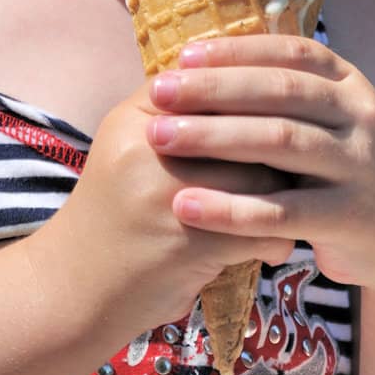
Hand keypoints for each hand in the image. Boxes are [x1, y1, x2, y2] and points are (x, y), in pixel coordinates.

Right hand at [39, 78, 297, 337]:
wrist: (73, 289)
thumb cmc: (112, 216)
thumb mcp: (129, 151)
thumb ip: (178, 118)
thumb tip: (250, 88)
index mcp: (135, 118)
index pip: (209, 86)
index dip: (249, 97)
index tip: (279, 112)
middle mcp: (149, 148)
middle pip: (243, 127)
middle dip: (274, 145)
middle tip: (302, 156)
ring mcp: (168, 194)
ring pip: (258, 176)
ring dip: (282, 195)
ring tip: (294, 204)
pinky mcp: (189, 241)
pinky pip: (257, 227)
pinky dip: (273, 239)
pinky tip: (273, 247)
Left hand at [144, 33, 374, 293]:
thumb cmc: (339, 171)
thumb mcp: (325, 123)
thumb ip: (278, 96)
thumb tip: (194, 65)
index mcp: (349, 83)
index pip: (289, 53)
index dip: (235, 51)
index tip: (182, 56)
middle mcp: (361, 116)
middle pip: (280, 92)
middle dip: (213, 89)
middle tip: (158, 92)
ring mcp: (362, 166)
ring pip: (281, 142)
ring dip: (214, 137)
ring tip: (160, 138)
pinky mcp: (352, 218)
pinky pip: (283, 211)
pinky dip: (230, 208)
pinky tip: (185, 205)